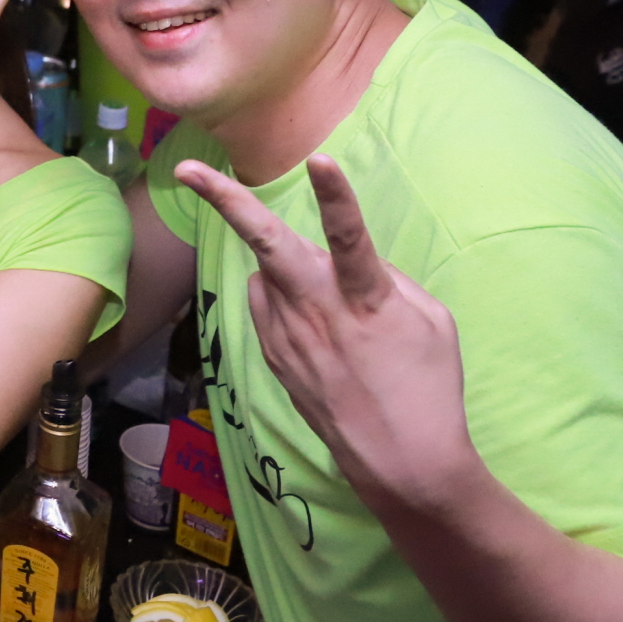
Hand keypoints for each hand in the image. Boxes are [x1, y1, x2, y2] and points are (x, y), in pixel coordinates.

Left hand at [173, 153, 475, 510]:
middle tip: (190, 171)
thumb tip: (353, 264)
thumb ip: (390, 280)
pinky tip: (312, 321)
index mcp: (367, 300)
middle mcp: (318, 313)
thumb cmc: (430, 388)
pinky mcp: (273, 359)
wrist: (401, 462)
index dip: (336, 196)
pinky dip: (279, 298)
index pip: (350, 237)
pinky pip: (264, 307)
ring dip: (283, 267)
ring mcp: (288, 338)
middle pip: (267, 246)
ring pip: (265, 275)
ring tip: (325, 302)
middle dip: (227, 202)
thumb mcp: (432, 322)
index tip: (320, 159)